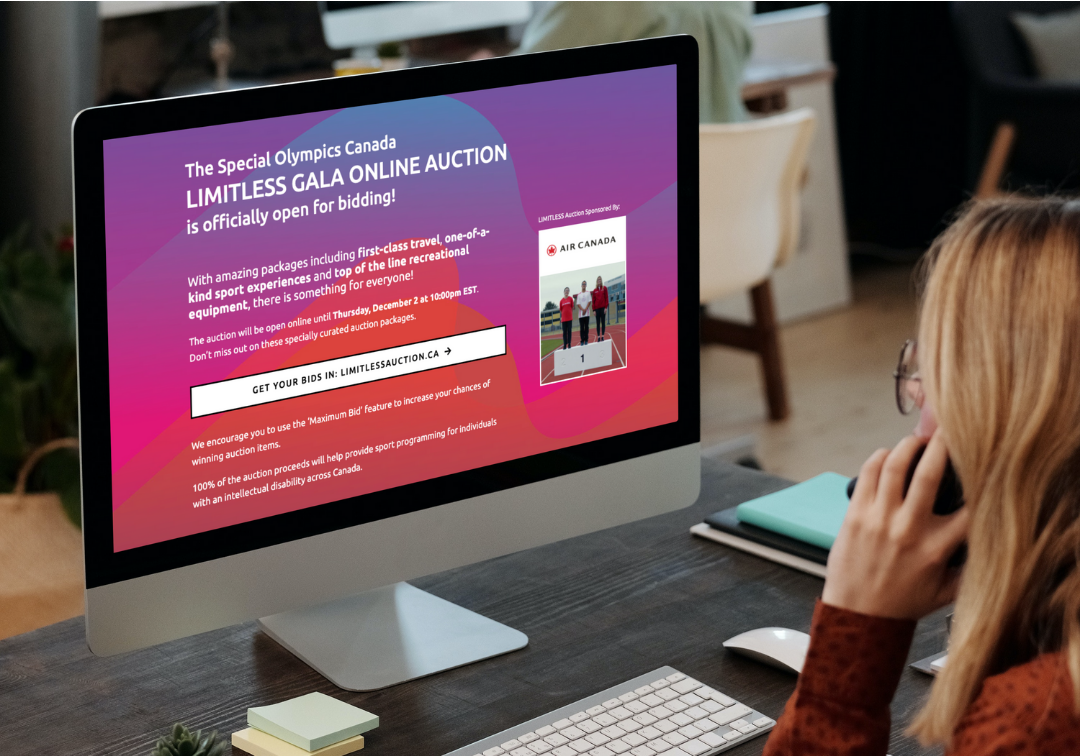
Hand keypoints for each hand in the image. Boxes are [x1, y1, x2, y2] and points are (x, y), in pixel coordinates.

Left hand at [822, 432, 968, 619]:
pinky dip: (879, 457)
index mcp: (936, 548)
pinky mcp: (855, 514)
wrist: (857, 615)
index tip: (984, 466)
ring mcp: (879, 518)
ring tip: (916, 441)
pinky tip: (887, 455)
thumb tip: (992, 546)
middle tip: (948, 432)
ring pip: (895, 465)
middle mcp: (908, 529)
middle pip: (930, 474)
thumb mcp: (946, 592)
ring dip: (908, 445)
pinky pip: (868, 473)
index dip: (980, 483)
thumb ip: (970, 568)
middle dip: (943, 446)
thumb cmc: (902, 602)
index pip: (970, 508)